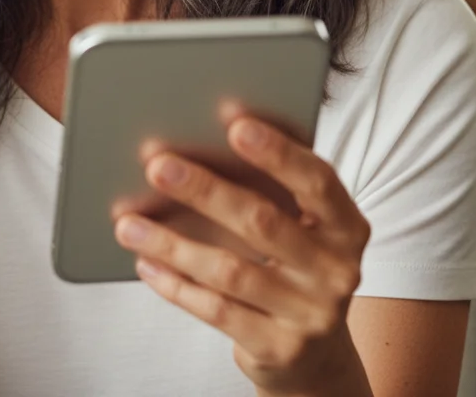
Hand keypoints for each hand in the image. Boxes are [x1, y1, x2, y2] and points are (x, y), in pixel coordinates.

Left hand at [112, 116, 372, 395]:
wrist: (315, 352)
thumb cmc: (293, 262)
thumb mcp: (299, 224)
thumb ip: (269, 187)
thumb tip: (195, 145)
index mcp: (346, 225)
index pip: (317, 181)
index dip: (278, 152)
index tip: (235, 123)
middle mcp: (337, 270)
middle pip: (262, 222)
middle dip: (204, 191)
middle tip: (157, 166)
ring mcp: (311, 314)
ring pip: (230, 271)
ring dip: (172, 243)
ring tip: (128, 223)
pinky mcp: (280, 348)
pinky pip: (217, 311)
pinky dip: (176, 285)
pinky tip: (146, 262)